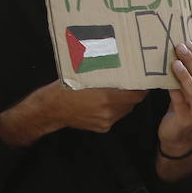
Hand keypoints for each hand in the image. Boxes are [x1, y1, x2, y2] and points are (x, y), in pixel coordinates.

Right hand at [0, 81, 146, 146]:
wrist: (50, 110)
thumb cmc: (64, 89)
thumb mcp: (84, 76)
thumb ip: (103, 74)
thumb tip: (119, 64)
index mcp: (106, 98)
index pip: (136, 95)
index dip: (141, 88)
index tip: (142, 80)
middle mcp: (109, 112)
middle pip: (132, 103)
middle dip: (133, 93)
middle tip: (132, 83)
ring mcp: (105, 121)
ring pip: (124, 110)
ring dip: (124, 102)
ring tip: (119, 91)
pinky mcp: (102, 128)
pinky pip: (115, 117)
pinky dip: (114, 109)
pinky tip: (106, 102)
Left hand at [157, 43, 191, 154]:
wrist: (178, 136)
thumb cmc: (184, 109)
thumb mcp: (191, 93)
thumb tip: (184, 52)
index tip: (189, 44)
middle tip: (180, 47)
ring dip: (186, 75)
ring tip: (175, 62)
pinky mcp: (187, 119)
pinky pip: (180, 101)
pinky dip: (174, 89)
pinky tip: (167, 79)